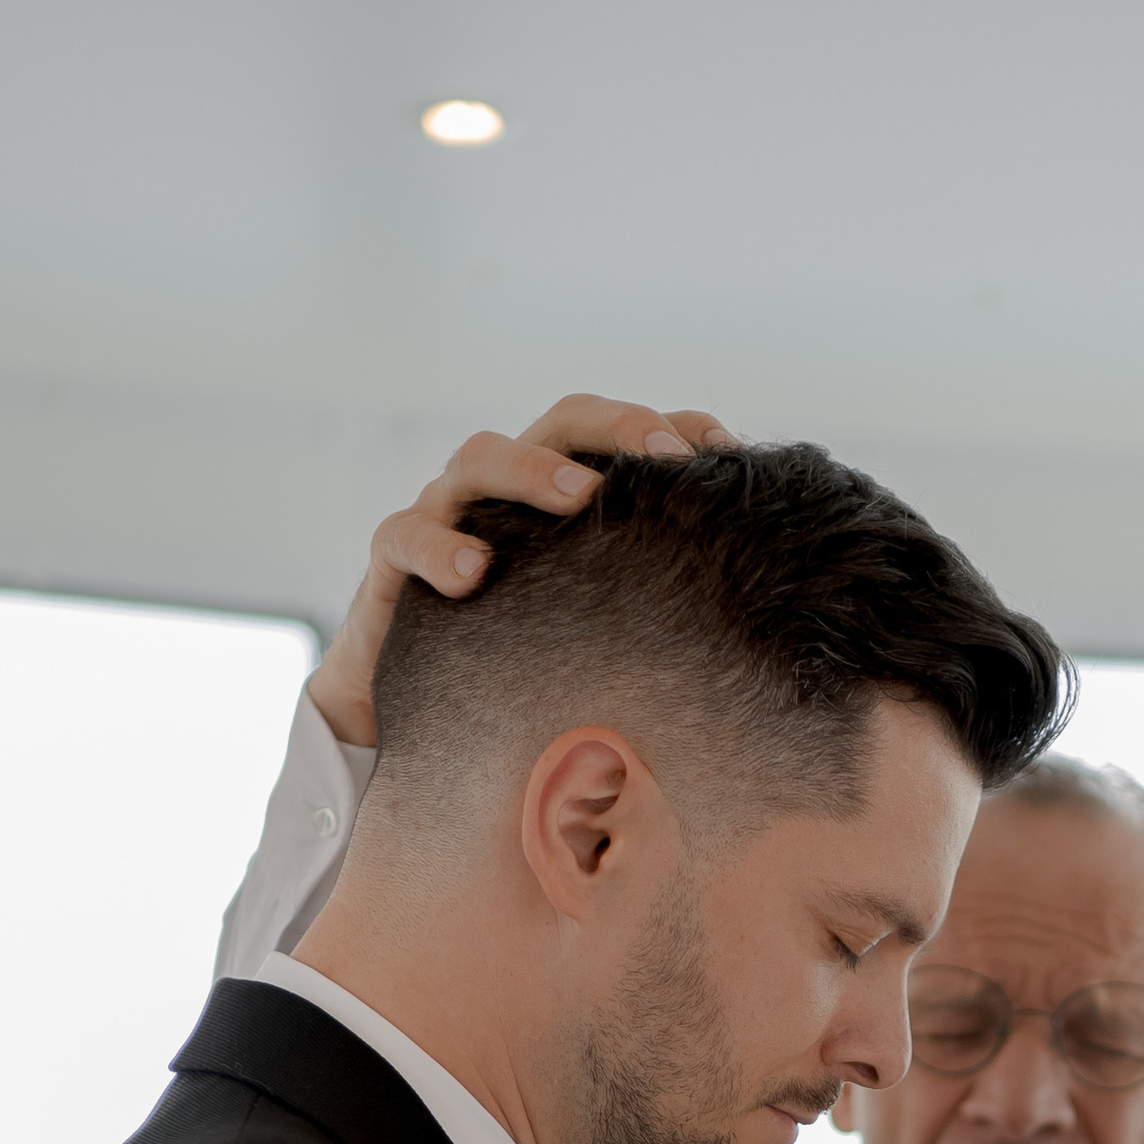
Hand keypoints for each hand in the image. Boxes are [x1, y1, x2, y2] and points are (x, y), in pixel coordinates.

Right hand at [308, 391, 741, 747]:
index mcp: (561, 495)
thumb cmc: (522, 668)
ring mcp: (446, 516)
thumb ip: (647, 613)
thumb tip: (750, 631)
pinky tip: (474, 574)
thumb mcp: (594, 636)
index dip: (671, 429)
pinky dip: (437, 546)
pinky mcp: (393, 562)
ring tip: (581, 498)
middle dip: (616, 428)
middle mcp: (506, 491)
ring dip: (532, 470)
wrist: (414, 718)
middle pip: (561, 425)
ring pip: (480, 458)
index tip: (727, 450)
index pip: (619, 437)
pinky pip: (405, 536)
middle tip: (666, 457)